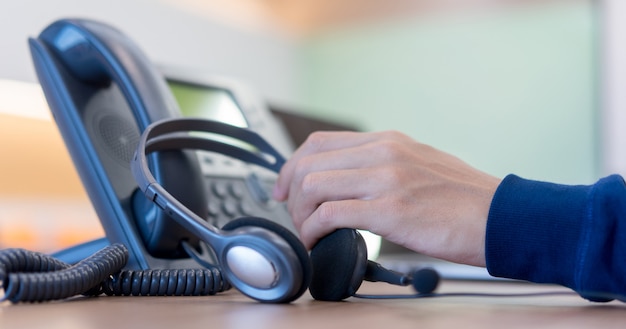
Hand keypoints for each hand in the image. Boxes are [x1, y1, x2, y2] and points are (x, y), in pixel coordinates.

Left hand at [273, 131, 500, 266]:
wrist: (501, 216)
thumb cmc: (463, 198)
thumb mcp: (419, 163)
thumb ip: (382, 165)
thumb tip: (349, 181)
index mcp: (387, 141)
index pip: (319, 142)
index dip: (292, 166)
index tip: (285, 188)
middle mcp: (382, 152)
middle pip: (308, 163)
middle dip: (291, 194)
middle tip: (296, 217)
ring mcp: (386, 178)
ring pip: (313, 186)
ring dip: (301, 214)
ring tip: (310, 233)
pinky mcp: (390, 209)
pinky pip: (331, 214)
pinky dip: (313, 230)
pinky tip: (319, 242)